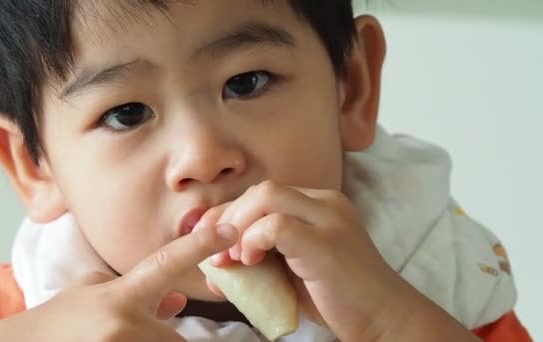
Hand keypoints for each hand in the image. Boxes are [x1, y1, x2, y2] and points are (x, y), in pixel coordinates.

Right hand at [0, 224, 237, 341]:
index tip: (230, 229)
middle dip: (167, 339)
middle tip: (140, 331)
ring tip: (123, 335)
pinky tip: (121, 339)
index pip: (166, 263)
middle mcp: (124, 324)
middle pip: (177, 338)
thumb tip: (178, 300)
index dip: (199, 245)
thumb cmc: (59, 320)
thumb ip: (140, 294)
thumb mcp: (95, 293)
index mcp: (121, 295)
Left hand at [199, 181, 477, 341]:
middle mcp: (324, 203)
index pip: (263, 195)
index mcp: (317, 205)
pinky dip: (253, 240)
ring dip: (237, 227)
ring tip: (231, 259)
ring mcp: (328, 219)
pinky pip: (277, 225)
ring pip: (266, 197)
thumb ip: (264, 253)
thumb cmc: (338, 298)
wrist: (384, 318)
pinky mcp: (327, 243)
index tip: (211, 242)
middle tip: (215, 255)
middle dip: (227, 219)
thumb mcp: (294, 267)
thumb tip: (218, 257)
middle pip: (261, 191)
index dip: (230, 215)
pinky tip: (250, 261)